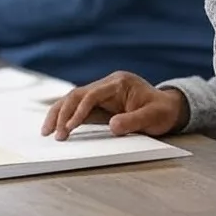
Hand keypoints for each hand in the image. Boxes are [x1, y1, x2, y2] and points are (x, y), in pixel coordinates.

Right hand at [41, 71, 188, 140]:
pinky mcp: (99, 101)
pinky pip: (78, 106)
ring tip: (46, 131)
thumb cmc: (162, 111)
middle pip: (77, 94)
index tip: (69, 128)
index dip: (79, 110)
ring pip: (73, 98)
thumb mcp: (153, 117)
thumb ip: (133, 121)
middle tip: (52, 132)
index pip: (93, 94)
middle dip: (62, 113)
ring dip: (59, 113)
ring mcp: (102, 91)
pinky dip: (66, 115)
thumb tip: (112, 126)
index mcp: (120, 83)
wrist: (168, 108)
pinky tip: (56, 126)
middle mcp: (108, 84)